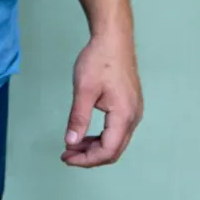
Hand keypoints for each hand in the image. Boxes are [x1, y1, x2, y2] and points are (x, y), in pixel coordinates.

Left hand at [62, 32, 142, 167]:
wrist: (114, 39)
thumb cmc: (99, 61)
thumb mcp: (84, 90)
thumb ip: (78, 118)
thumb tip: (71, 142)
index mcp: (124, 116)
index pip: (108, 150)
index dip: (87, 159)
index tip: (66, 158)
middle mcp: (133, 117)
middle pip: (114, 150)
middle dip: (90, 157)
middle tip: (66, 156)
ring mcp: (133, 112)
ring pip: (116, 141)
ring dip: (94, 147)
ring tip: (72, 146)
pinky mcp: (129, 106)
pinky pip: (117, 131)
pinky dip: (100, 137)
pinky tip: (85, 135)